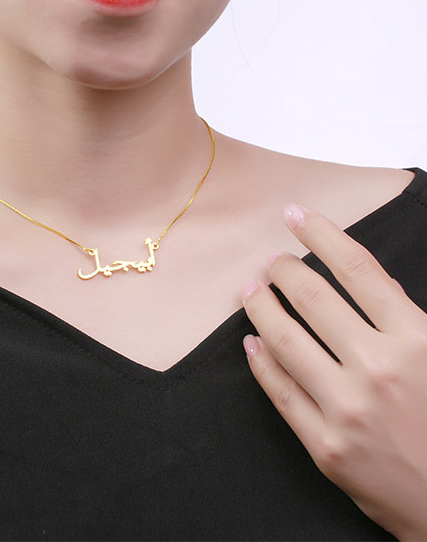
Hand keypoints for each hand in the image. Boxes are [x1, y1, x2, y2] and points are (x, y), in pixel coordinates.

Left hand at [240, 202, 426, 540]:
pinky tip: (250, 342)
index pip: (357, 269)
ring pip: (284, 339)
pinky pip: (279, 391)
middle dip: (283, 270)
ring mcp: (346, 409)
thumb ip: (407, 316)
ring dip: (260, 306)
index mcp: (417, 340)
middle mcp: (378, 369)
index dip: (321, 234)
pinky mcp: (324, 444)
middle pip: (312, 298)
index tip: (295, 215)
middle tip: (271, 260)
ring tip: (249, 290)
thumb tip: (361, 277)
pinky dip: (259, 361)